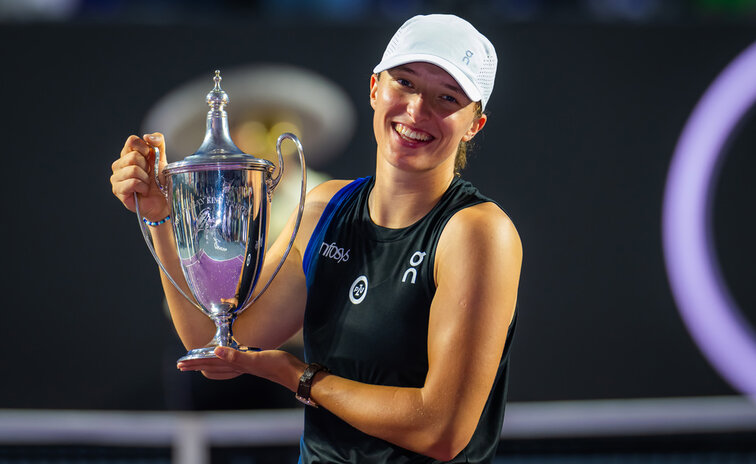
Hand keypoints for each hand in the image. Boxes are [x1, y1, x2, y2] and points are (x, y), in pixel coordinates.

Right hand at [111, 133, 169, 221]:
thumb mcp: (162, 159)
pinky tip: (143, 191)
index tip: (150, 158)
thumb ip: (158, 143)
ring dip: (146, 179)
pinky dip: (143, 187)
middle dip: (147, 167)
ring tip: (147, 184)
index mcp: (127, 154)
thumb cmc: (160, 181)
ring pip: (133, 170)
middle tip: (149, 175)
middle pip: (133, 156)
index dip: (144, 148)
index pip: (131, 141)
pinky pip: (132, 183)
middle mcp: (119, 164)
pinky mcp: (117, 190)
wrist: (163, 201)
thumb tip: (147, 136)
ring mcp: (116, 177)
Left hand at [177, 346, 303, 387]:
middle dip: (196, 365)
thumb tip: (216, 350)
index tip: (181, 363)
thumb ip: (235, 356)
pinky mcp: (254, 363)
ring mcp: (246, 366)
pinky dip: (223, 362)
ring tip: (197, 365)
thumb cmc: (276, 365)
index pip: (210, 362)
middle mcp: (238, 366)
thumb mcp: (255, 358)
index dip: (195, 361)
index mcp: (236, 365)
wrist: (293, 373)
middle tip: (181, 365)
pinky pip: (232, 364)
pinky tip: (226, 361)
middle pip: (211, 366)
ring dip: (207, 364)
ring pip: (220, 366)